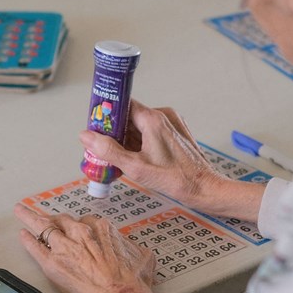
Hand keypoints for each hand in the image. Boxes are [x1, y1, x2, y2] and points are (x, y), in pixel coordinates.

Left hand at [14, 203, 172, 292]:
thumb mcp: (142, 257)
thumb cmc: (132, 281)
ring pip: (44, 227)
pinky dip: (27, 240)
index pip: (86, 221)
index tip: (77, 229)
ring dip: (30, 218)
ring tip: (21, 212)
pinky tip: (22, 235)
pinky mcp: (52, 263)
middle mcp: (81, 232)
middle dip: (54, 218)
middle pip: (62, 220)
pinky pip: (36, 247)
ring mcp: (64, 247)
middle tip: (45, 216)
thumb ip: (135, 250)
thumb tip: (140, 253)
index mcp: (102, 229)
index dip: (80, 227)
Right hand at [79, 100, 223, 209]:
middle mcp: (164, 116)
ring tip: (118, 158)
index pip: (123, 105)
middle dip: (115, 131)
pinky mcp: (176, 134)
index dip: (107, 114)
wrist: (205, 188)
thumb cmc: (176, 179)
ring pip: (140, 125)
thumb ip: (108, 150)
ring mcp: (172, 124)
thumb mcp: (135, 167)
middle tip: (102, 147)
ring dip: (127, 139)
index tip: (95, 124)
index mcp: (153, 119)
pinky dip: (141, 143)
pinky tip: (135, 159)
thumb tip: (87, 137)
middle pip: (130, 116)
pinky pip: (152, 132)